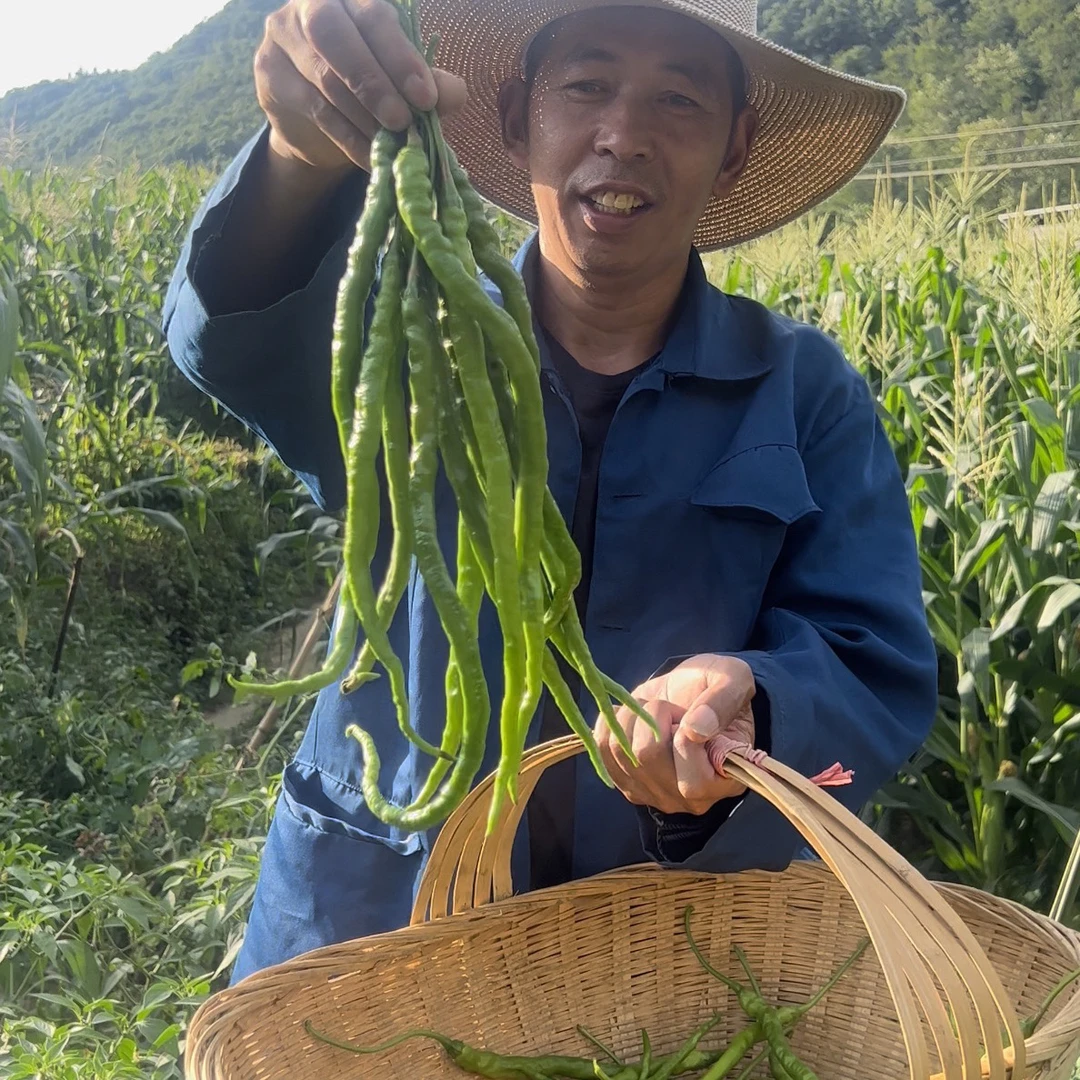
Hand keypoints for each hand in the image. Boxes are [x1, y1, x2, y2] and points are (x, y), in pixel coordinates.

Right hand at [256, 0, 467, 172]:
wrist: (316, 122)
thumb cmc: (366, 90)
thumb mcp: (401, 84)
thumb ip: (428, 84)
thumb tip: (455, 94)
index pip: (374, 16)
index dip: (400, 57)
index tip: (426, 98)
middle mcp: (311, 5)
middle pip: (334, 34)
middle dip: (372, 81)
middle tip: (401, 121)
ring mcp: (283, 37)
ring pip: (322, 76)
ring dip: (361, 116)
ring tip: (390, 146)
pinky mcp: (270, 74)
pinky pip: (312, 108)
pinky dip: (346, 137)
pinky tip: (369, 157)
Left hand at [595, 654, 755, 815]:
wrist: (692, 691)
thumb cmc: (719, 688)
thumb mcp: (734, 680)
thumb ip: (723, 702)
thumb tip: (695, 729)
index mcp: (725, 781)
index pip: (693, 781)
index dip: (685, 736)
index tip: (693, 714)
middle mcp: (690, 799)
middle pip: (647, 758)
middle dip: (654, 715)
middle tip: (671, 708)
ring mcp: (655, 794)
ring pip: (621, 750)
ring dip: (632, 716)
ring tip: (653, 710)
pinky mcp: (627, 782)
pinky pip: (601, 751)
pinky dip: (611, 722)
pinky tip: (632, 716)